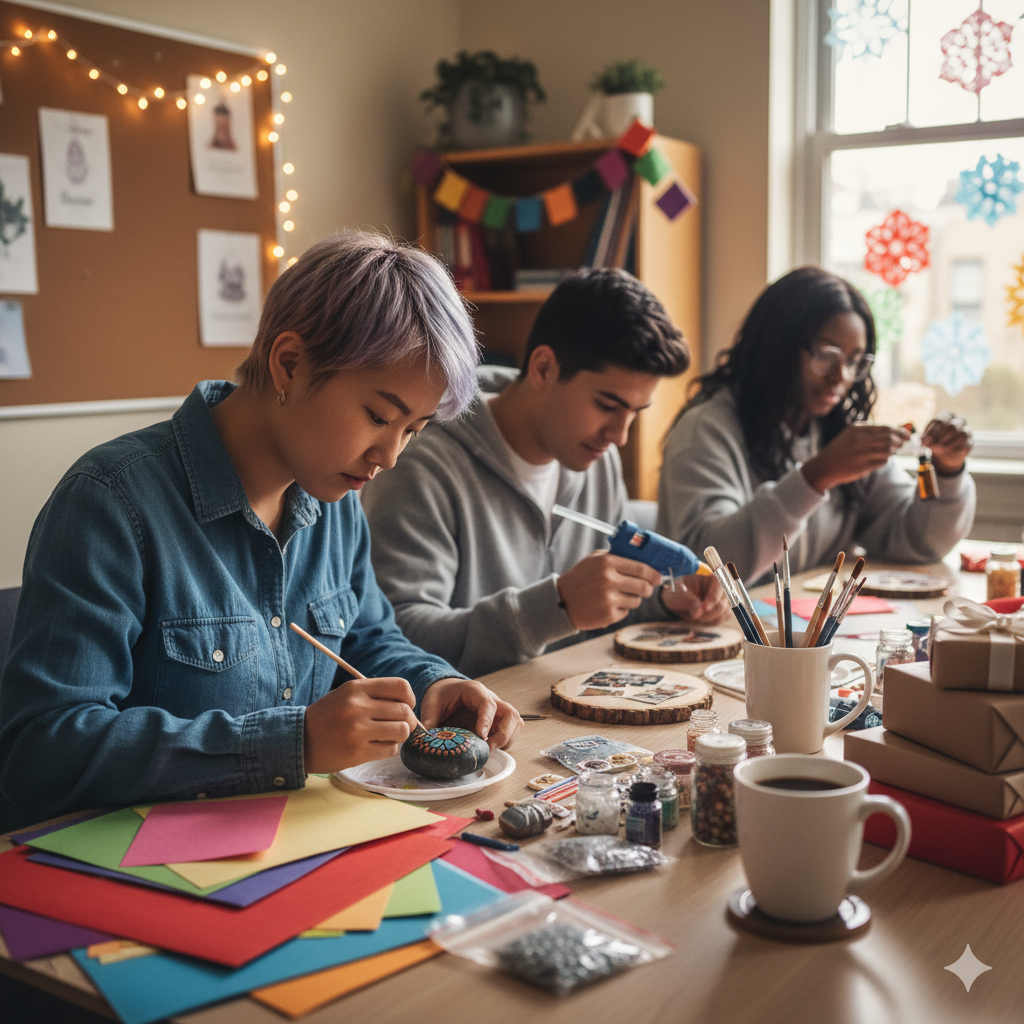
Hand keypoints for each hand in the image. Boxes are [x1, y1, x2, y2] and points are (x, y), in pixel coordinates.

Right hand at [303, 677, 418, 772]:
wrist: (299, 740)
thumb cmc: (328, 716)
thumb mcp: (346, 695)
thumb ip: (374, 695)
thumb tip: (408, 704)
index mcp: (356, 688)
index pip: (400, 686)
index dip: (409, 698)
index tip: (406, 705)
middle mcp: (358, 707)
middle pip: (404, 711)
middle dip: (407, 720)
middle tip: (399, 726)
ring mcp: (358, 730)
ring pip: (401, 730)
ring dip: (399, 735)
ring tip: (387, 736)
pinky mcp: (357, 752)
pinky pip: (390, 749)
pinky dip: (388, 749)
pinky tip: (375, 746)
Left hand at [420, 677, 522, 750]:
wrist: (446, 690)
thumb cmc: (441, 696)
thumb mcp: (431, 705)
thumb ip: (429, 721)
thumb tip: (426, 741)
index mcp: (475, 691)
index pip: (488, 704)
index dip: (487, 721)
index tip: (482, 737)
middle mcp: (491, 698)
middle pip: (510, 713)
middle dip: (504, 734)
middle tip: (488, 748)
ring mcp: (497, 710)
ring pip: (516, 722)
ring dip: (507, 738)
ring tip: (490, 749)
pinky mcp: (499, 720)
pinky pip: (512, 729)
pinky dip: (506, 741)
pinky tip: (491, 747)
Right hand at [556, 550, 661, 630]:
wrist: (560, 601)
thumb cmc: (580, 578)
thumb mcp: (594, 560)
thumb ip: (617, 557)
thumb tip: (645, 561)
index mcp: (606, 562)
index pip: (641, 568)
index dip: (653, 574)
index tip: (658, 577)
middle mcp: (608, 580)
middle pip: (644, 587)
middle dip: (647, 589)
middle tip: (645, 589)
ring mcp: (608, 599)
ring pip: (637, 601)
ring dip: (632, 599)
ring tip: (616, 596)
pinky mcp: (607, 616)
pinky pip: (626, 612)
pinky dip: (620, 609)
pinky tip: (607, 605)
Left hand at [659, 572, 731, 623]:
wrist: (675, 603)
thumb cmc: (677, 593)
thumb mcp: (679, 595)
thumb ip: (690, 602)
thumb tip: (699, 613)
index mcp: (709, 578)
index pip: (720, 584)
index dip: (714, 596)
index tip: (705, 608)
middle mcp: (719, 588)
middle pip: (723, 601)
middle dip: (709, 612)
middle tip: (695, 616)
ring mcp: (722, 599)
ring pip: (724, 611)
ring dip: (710, 618)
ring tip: (694, 616)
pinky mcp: (722, 610)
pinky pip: (723, 617)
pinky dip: (712, 621)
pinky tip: (701, 618)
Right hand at [801, 423, 909, 492]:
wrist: (824, 466)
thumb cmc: (840, 450)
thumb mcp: (851, 435)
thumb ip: (870, 433)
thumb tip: (895, 433)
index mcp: (858, 429)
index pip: (886, 428)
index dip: (900, 432)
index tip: (907, 436)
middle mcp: (860, 440)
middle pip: (889, 439)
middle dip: (900, 442)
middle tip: (903, 445)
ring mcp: (861, 454)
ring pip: (888, 451)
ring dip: (892, 453)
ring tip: (890, 453)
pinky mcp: (862, 466)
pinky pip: (881, 462)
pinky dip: (884, 461)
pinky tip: (879, 461)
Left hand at [921, 411, 971, 474]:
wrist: (946, 452)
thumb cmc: (936, 440)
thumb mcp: (928, 438)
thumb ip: (925, 439)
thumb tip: (923, 440)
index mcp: (947, 416)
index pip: (940, 421)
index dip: (931, 431)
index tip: (925, 441)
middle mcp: (959, 421)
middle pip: (952, 426)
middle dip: (940, 437)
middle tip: (932, 444)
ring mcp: (967, 431)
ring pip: (962, 434)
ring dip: (949, 443)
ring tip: (940, 448)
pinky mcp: (970, 442)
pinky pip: (966, 444)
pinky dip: (956, 449)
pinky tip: (948, 451)